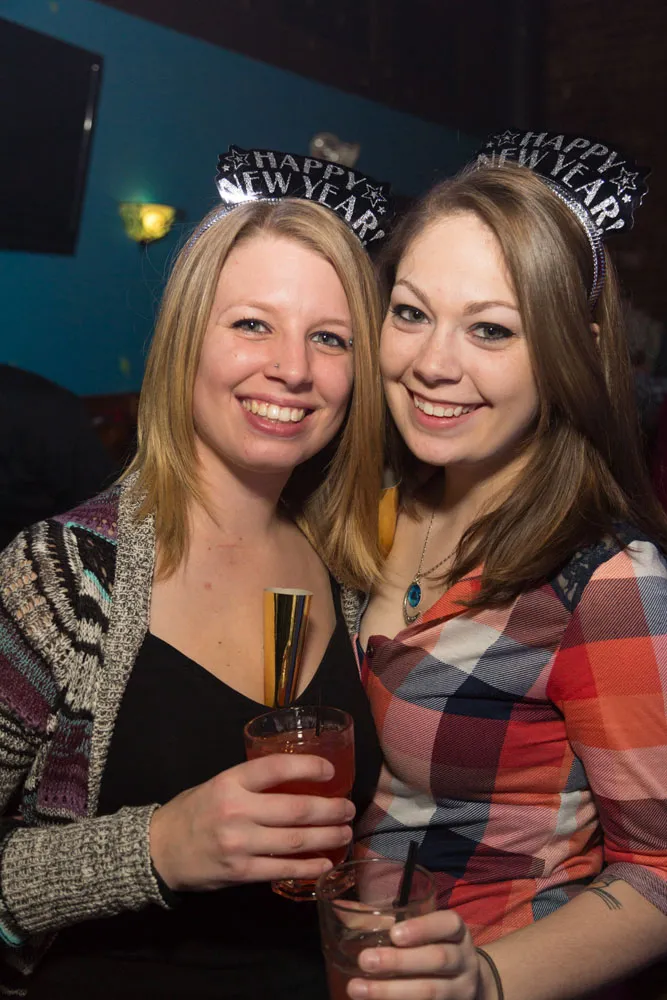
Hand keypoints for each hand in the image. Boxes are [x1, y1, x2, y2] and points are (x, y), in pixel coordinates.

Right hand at [149, 754, 354, 890]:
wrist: (160, 850)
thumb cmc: (195, 811)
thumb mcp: (219, 784)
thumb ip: (253, 783)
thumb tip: (298, 781)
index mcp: (231, 782)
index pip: (277, 768)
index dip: (309, 768)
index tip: (331, 771)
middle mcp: (237, 811)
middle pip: (296, 809)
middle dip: (330, 809)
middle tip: (349, 808)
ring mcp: (240, 844)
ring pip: (295, 841)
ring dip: (327, 838)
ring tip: (344, 833)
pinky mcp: (240, 872)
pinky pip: (283, 869)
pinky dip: (308, 867)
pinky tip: (325, 862)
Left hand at [347, 910, 487, 999]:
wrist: (468, 983)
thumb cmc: (432, 946)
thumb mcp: (420, 930)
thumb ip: (386, 920)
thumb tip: (341, 909)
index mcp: (456, 932)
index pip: (448, 924)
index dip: (423, 928)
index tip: (394, 933)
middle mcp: (463, 960)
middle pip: (437, 959)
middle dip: (399, 962)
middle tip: (365, 960)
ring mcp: (459, 989)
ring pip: (430, 991)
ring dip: (391, 992)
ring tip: (357, 989)